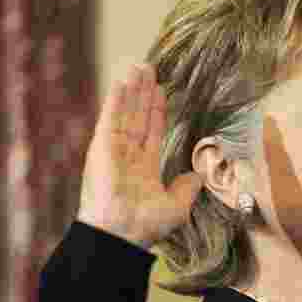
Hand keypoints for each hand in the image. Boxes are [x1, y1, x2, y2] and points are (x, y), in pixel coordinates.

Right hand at [76, 64, 202, 248]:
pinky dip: (116, 100)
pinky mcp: (102, 147)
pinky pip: (110, 118)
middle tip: (149, 69)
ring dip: (132, 90)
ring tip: (139, 67)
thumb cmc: (145, 225)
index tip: (163, 92)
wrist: (120, 234)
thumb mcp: (177, 206)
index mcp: (143, 168)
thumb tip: (199, 176)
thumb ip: (187, 188)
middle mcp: (127, 156)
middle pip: (138, 117)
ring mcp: (113, 150)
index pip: (152, 132)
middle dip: (144, 93)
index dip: (157, 111)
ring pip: (125, 113)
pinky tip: (122, 83)